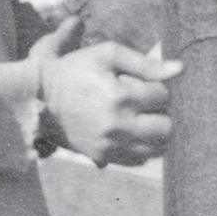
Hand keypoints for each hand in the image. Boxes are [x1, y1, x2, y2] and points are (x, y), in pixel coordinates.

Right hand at [29, 17, 179, 166]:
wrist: (36, 97)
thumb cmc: (74, 70)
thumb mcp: (106, 55)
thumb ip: (144, 62)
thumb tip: (180, 70)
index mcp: (120, 96)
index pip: (163, 95)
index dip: (154, 87)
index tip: (139, 84)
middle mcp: (118, 125)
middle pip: (166, 126)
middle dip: (159, 112)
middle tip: (143, 104)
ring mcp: (111, 145)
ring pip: (157, 148)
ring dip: (154, 132)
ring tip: (138, 118)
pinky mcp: (103, 157)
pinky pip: (139, 161)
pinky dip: (140, 147)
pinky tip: (128, 133)